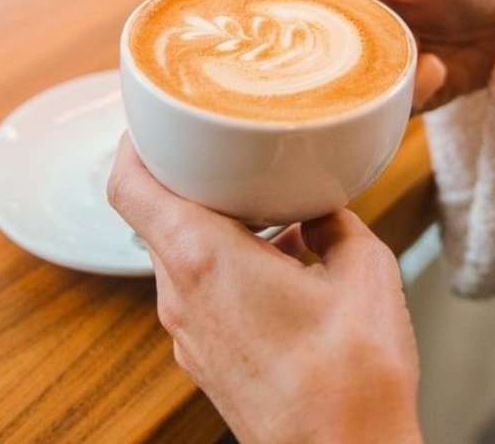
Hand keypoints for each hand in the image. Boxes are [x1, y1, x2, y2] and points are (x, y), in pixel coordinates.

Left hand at [108, 137, 422, 443]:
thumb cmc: (353, 376)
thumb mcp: (365, 270)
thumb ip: (336, 222)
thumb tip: (323, 209)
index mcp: (204, 259)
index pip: (129, 185)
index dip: (135, 142)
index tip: (158, 118)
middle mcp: (181, 296)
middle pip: (156, 216)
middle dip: (188, 179)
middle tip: (226, 149)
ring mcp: (188, 334)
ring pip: (180, 256)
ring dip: (213, 225)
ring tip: (267, 206)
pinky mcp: (206, 360)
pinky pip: (201, 293)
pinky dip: (227, 265)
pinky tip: (283, 263)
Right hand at [307, 0, 494, 111]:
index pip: (302, 16)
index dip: (293, 24)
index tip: (294, 29)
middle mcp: (352, 39)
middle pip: (320, 65)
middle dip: (333, 68)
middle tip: (366, 52)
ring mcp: (377, 72)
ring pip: (354, 94)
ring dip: (380, 84)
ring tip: (425, 58)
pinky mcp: (403, 99)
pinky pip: (390, 111)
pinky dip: (412, 94)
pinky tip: (438, 68)